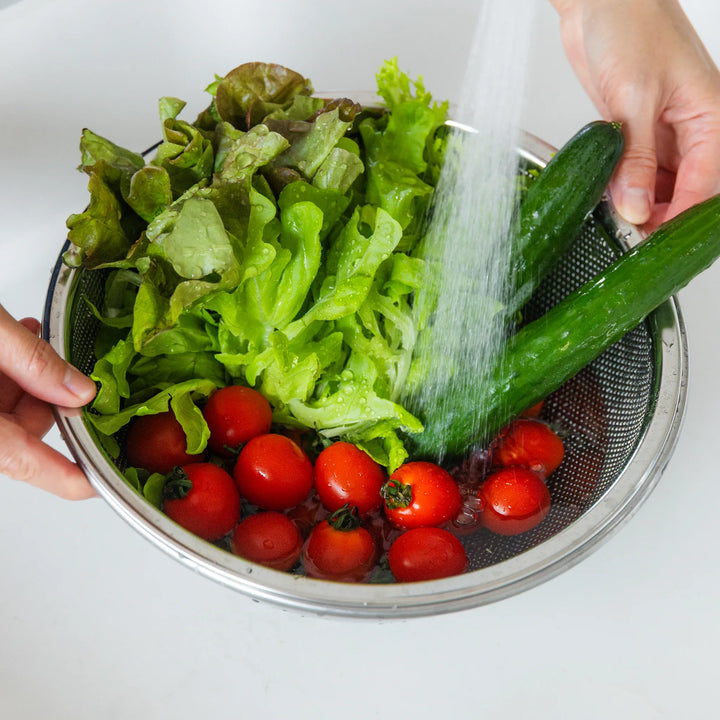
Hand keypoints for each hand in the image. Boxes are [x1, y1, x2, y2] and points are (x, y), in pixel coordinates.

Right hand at [0, 305, 96, 498]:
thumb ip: (32, 362)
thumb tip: (81, 391)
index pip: (26, 463)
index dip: (69, 478)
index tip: (102, 483)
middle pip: (20, 432)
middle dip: (53, 399)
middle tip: (70, 370)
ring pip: (8, 410)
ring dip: (31, 379)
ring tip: (35, 341)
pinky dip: (10, 372)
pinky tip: (18, 341)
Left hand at [551, 0, 719, 230]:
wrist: (599, 0)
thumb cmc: (630, 25)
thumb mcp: (634, 97)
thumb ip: (637, 158)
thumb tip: (637, 208)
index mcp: (710, 116)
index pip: (707, 183)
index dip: (681, 217)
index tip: (652, 241)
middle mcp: (691, 128)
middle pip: (686, 189)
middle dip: (660, 217)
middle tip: (628, 238)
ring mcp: (662, 132)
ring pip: (660, 185)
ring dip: (639, 204)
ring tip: (613, 220)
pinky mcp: (635, 131)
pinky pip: (635, 170)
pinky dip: (622, 186)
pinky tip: (606, 196)